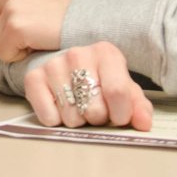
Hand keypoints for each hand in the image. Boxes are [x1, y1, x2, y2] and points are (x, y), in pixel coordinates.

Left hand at [0, 0, 75, 64]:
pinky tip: (36, 44)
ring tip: (33, 38)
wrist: (91, 18)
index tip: (4, 27)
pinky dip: (18, 56)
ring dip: (10, 48)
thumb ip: (7, 1)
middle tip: (23, 37)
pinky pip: (3, 54)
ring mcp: (11, 7)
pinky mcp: (17, 27)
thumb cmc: (65, 12)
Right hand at [24, 43, 152, 129]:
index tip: (119, 117)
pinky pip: (48, 117)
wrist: (66, 67)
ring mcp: (53, 65)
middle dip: (98, 119)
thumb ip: (138, 106)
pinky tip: (61, 108)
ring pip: (72, 117)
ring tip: (79, 108)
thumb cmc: (100, 80)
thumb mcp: (124, 88)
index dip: (121, 114)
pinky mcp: (33, 78)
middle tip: (97, 111)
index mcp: (106, 53)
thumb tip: (143, 124)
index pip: (117, 92)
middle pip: (94, 109)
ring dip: (78, 121)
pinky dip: (57, 121)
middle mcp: (77, 54)